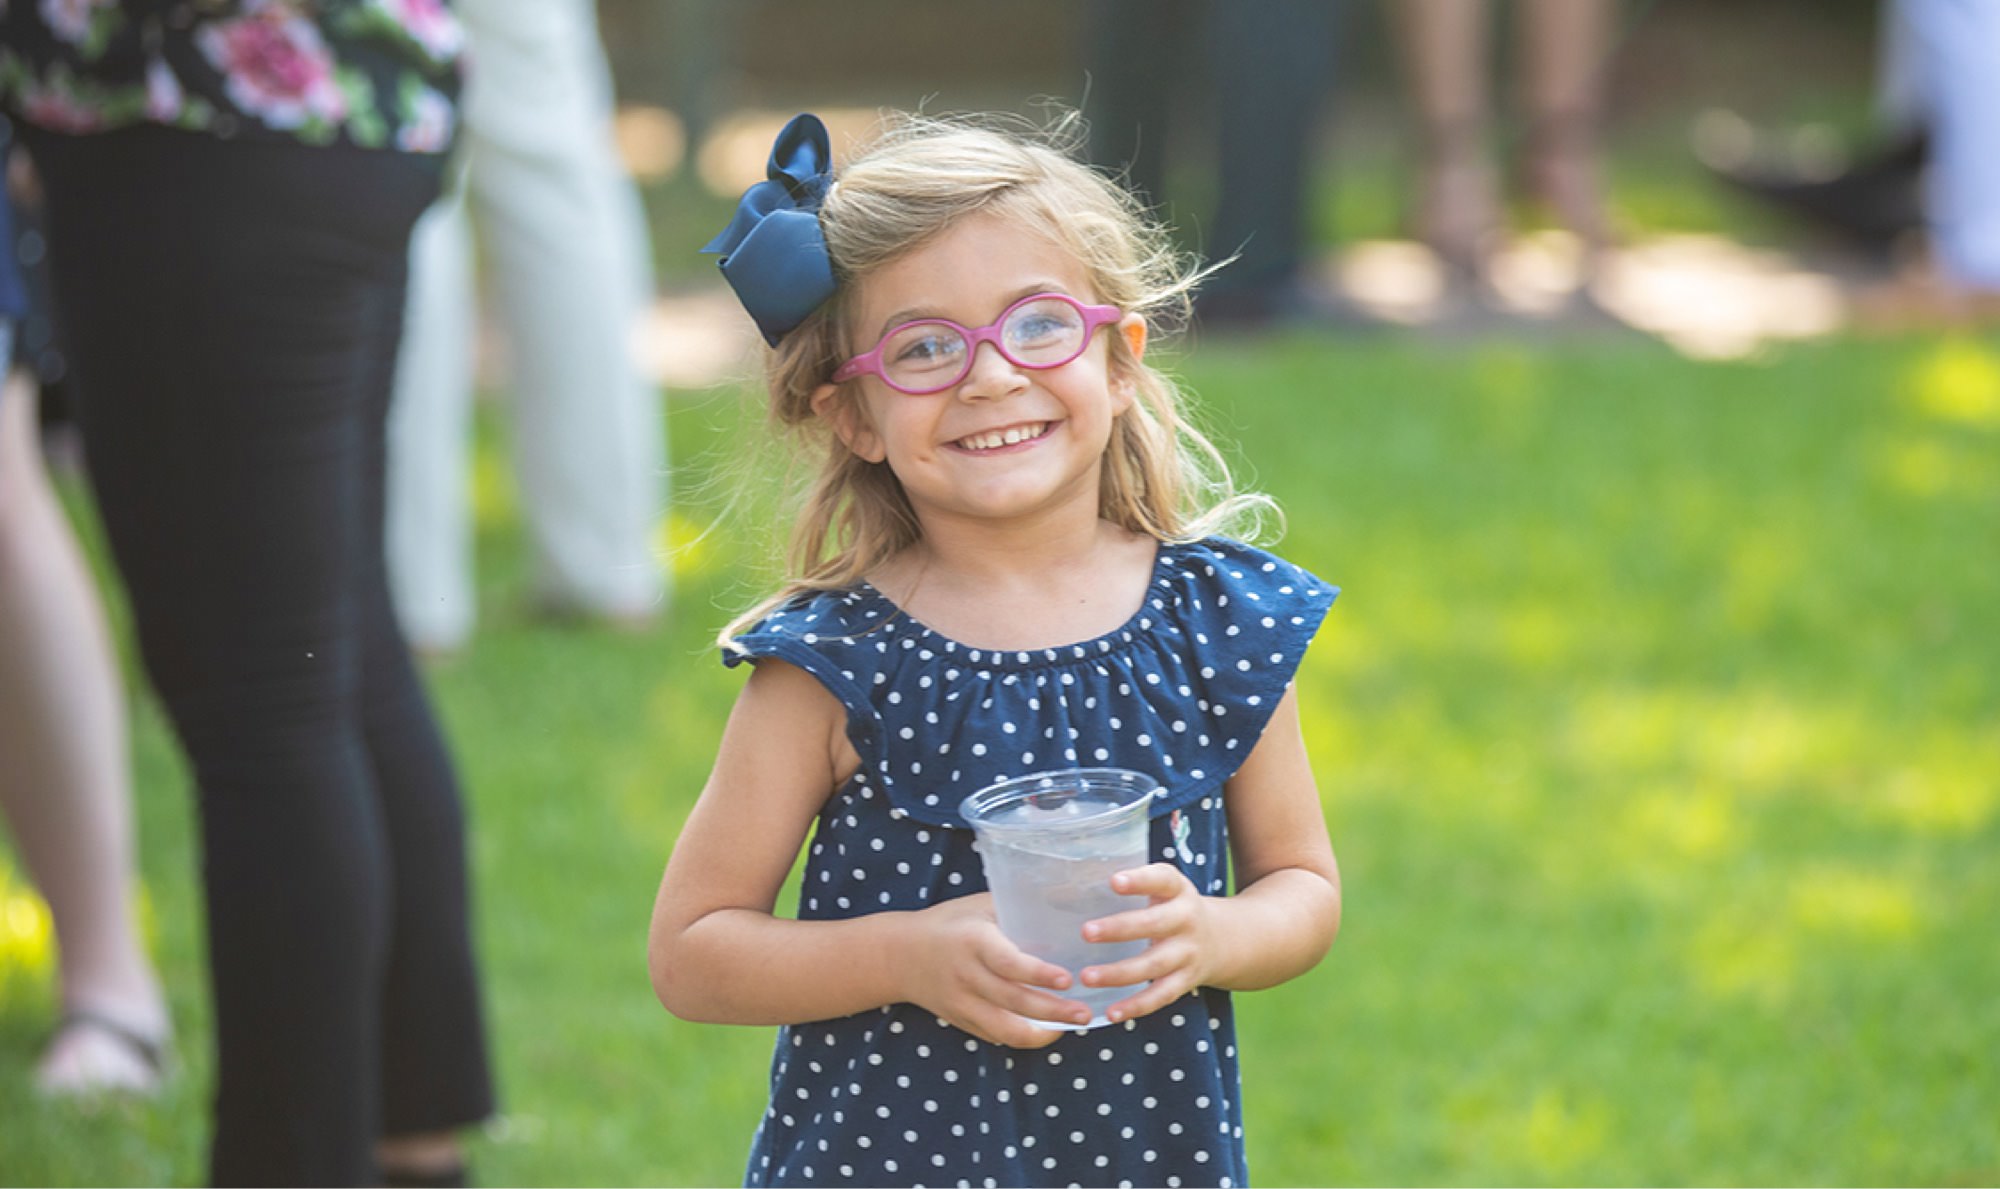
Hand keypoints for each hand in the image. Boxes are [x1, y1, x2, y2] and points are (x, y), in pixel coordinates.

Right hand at [900, 894, 1092, 1047]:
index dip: (1039, 974)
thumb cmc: (949, 923)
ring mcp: (962, 1004)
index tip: (1068, 979)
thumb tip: (1070, 900)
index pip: (1008, 963)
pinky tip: (1048, 1029)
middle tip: (1085, 1012)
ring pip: (1005, 1029)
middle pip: (1014, 1002)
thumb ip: (1017, 908)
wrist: (898, 955)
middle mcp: (966, 976)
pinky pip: (996, 1036)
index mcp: (973, 942)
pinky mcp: (961, 1021)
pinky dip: (1024, 1036)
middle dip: (1054, 1012)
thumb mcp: (979, 906)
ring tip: (1071, 1026)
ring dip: (1042, 1033)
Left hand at [1078, 863, 1215, 1024]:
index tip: (1113, 881)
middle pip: (1154, 925)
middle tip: (1086, 932)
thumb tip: (1058, 890)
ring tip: (1086, 977)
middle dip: (1120, 929)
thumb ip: (1126, 886)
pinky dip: (1136, 1006)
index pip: (1162, 879)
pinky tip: (1110, 1013)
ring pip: (1154, 965)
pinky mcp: (1186, 981)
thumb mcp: (1161, 888)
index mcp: (1178, 890)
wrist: (1226, 940)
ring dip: (1120, 973)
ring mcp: (1188, 953)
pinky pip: (1160, 996)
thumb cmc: (1172, 907)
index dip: (1140, 880)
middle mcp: (1186, 920)